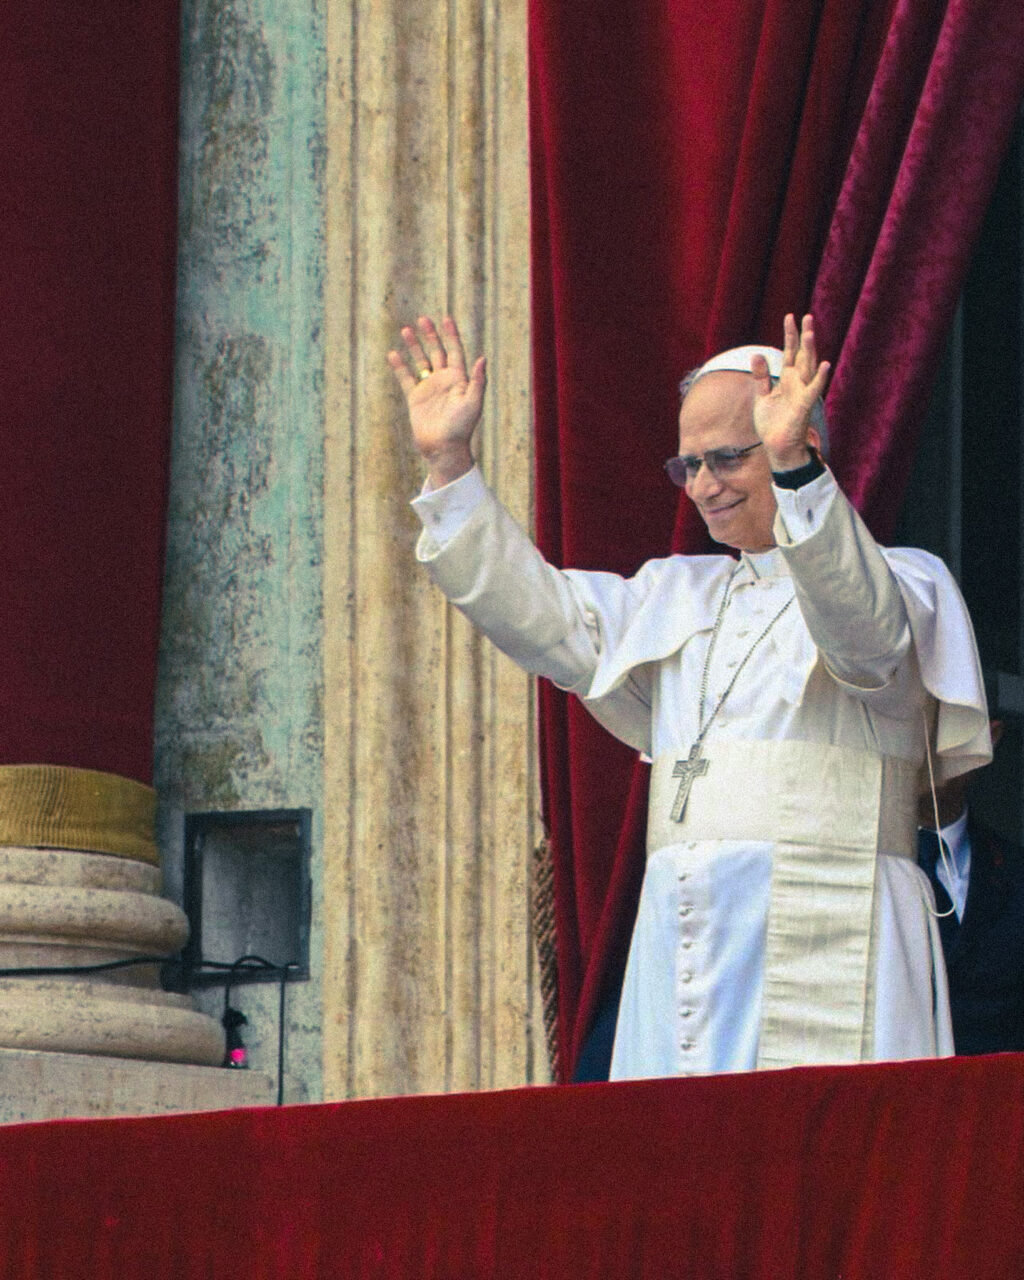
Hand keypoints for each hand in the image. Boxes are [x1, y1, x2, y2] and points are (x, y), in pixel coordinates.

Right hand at [388, 315, 485, 486]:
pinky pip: (406, 378)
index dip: (451, 335)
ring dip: (414, 346)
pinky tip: (393, 354)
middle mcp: (444, 380)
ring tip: (406, 330)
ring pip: (420, 361)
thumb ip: (477, 381)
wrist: (444, 448)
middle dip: (431, 335)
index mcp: (459, 379)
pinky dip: (400, 366)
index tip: (445, 318)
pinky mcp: (416, 398)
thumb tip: (482, 358)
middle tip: (422, 319)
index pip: (455, 351)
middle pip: (437, 352)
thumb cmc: (462, 428)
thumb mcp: (473, 403)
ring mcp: (429, 388)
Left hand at [751, 313, 829, 469]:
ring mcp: (802, 394)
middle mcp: (797, 384)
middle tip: (806, 316)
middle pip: (802, 355)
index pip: (789, 353)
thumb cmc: (773, 424)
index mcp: (787, 380)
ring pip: (808, 368)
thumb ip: (761, 377)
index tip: (790, 317)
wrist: (777, 447)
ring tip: (810, 332)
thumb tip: (756, 354)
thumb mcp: (762, 397)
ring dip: (810, 351)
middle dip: (804, 337)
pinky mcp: (804, 406)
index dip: (790, 336)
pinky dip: (819, 378)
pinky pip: (813, 390)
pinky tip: (825, 364)